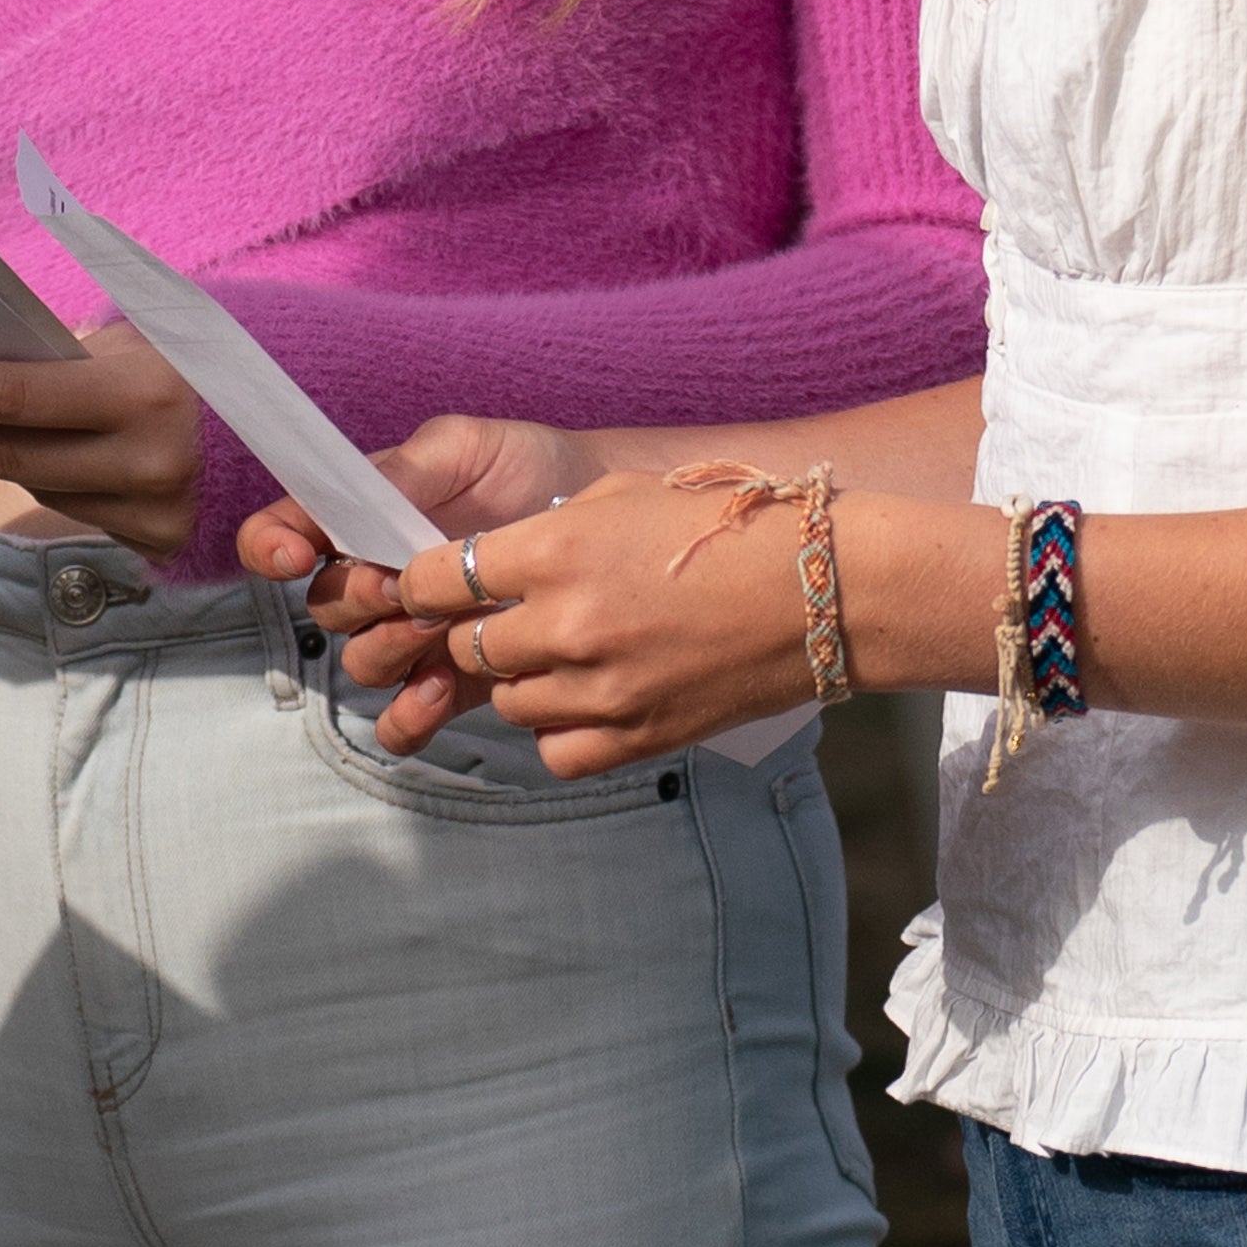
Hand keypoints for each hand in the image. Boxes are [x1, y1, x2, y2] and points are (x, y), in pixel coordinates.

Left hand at [0, 326, 205, 563]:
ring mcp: (153, 511)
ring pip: (27, 483)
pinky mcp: (155, 541)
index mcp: (144, 393)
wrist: (286, 419)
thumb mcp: (137, 333)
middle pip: (6, 450)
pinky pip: (66, 505)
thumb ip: (59, 350)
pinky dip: (25, 474)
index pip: (12, 395)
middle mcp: (149, 462)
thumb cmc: (193, 355)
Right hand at [238, 415, 596, 751]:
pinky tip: (442, 690)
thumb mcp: (463, 447)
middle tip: (407, 589)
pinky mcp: (451, 681)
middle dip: (359, 602)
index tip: (296, 556)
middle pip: (326, 611)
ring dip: (390, 653)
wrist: (599, 520)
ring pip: (361, 664)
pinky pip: (402, 721)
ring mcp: (410, 635)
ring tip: (441, 632)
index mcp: (358, 519)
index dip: (268, 547)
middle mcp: (373, 581)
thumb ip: (403, 470)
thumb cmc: (526, 468)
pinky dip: (409, 716)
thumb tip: (353, 495)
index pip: (278, 535)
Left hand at [335, 470, 814, 775]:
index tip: (432, 586)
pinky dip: (559, 728)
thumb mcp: (620, 496)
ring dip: (519, 678)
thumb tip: (484, 562)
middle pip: (463, 646)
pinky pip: (554, 750)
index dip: (421, 584)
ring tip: (566, 651)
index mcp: (551, 550)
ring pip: (505, 700)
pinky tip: (590, 696)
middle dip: (472, 631)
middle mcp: (565, 624)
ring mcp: (600, 689)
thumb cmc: (725, 526)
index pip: (430, 581)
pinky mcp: (637, 737)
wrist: (825, 589)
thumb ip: (542, 531)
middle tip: (506, 617)